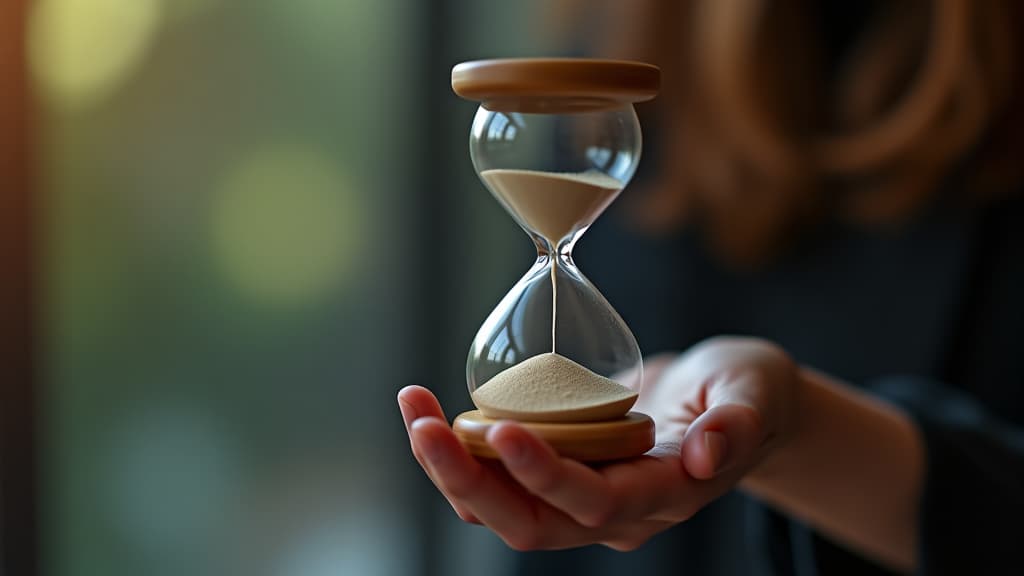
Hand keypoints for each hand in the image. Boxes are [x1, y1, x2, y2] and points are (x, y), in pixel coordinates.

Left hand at [397, 336, 798, 550]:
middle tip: (425, 427)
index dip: (547, 475)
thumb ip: (737, 421)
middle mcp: (616, 509)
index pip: (596, 502)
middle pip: (532, 522)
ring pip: (504, 507)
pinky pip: (501, 479)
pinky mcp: (562, 472)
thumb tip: (705, 453)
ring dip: (451, 467)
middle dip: (470, 480)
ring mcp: (583, 495)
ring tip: (414, 409)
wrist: (729, 401)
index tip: (502, 429)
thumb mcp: (755, 392)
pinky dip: (462, 453)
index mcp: (663, 493)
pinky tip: (435, 413)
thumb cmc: (747, 392)